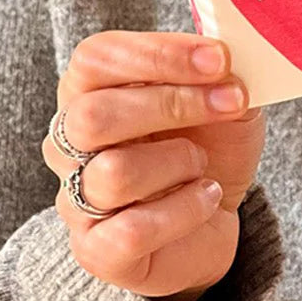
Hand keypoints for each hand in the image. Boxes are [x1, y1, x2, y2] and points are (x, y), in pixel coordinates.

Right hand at [42, 32, 264, 300]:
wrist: (215, 215)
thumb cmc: (210, 144)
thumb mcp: (225, 97)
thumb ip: (222, 71)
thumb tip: (226, 50)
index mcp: (91, 89)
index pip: (97, 57)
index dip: (158, 54)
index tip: (219, 59)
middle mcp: (70, 141)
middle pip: (93, 116)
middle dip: (172, 105)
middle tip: (231, 102)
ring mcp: (77, 198)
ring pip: (114, 174)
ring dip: (181, 162)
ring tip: (204, 164)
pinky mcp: (96, 250)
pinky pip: (133, 230)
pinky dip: (185, 210)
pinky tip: (206, 198)